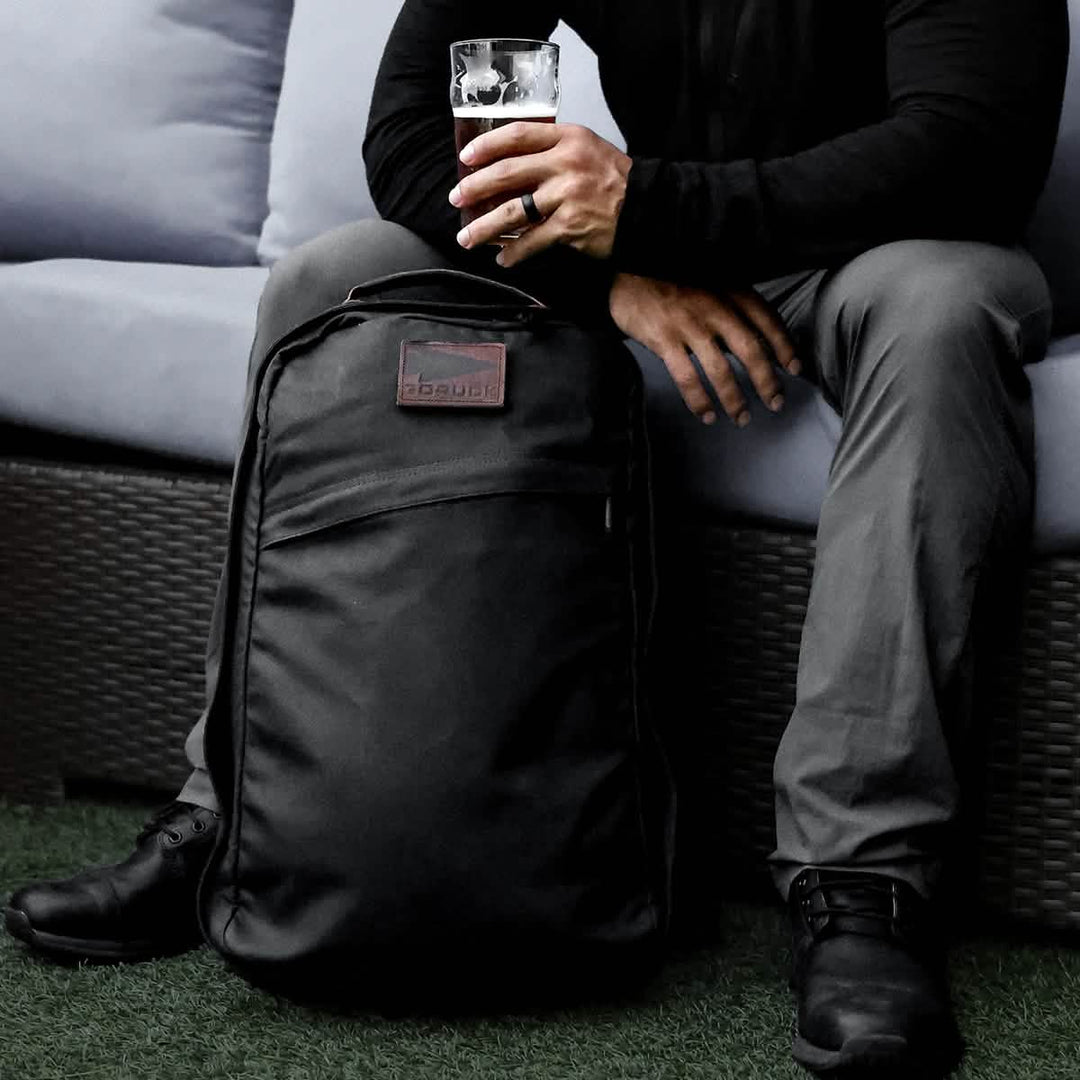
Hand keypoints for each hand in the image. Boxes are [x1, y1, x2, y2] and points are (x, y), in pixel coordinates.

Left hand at [449, 123, 630, 265]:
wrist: (650, 210)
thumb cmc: (618, 183)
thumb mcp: (590, 151)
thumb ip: (556, 152)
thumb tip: (512, 167)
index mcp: (569, 138)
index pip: (519, 134)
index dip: (488, 145)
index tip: (466, 157)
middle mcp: (566, 163)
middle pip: (507, 172)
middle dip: (475, 187)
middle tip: (456, 199)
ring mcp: (567, 196)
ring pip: (513, 211)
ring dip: (484, 227)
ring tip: (467, 238)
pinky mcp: (570, 226)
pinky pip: (532, 241)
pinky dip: (514, 253)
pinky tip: (503, 259)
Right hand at [609, 273, 800, 425]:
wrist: (628, 268)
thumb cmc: (671, 277)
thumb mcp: (710, 281)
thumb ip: (731, 306)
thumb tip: (755, 340)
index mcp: (729, 290)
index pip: (767, 320)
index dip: (784, 346)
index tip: (795, 369)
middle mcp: (715, 307)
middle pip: (750, 350)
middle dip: (766, 382)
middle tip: (775, 403)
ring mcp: (689, 325)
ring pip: (720, 370)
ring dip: (734, 398)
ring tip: (742, 418)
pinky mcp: (664, 339)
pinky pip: (687, 377)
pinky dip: (699, 400)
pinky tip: (707, 415)